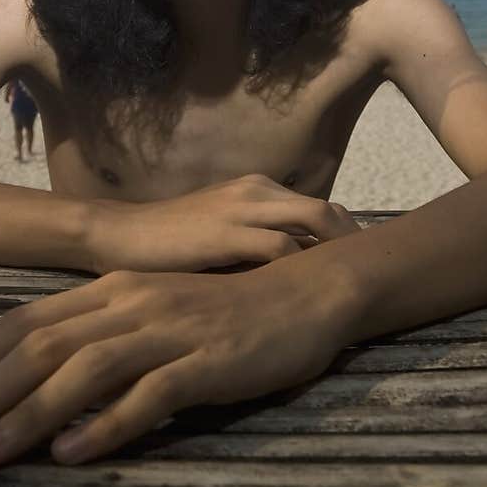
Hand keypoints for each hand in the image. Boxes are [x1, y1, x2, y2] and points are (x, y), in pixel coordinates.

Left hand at [0, 249, 360, 472]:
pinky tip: (69, 454)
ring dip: (24, 417)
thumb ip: (98, 340)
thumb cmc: (222, 311)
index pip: (23, 325)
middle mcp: (129, 303)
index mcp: (109, 291)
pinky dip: (104, 425)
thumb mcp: (150, 313)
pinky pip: (147, 395)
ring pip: (81, 372)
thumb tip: (35, 388)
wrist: (305, 295)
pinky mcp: (205, 361)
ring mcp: (167, 330)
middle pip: (39, 349)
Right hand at [85, 174, 361, 273]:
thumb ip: (255, 248)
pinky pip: (282, 248)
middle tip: (370, 282)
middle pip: (328, 211)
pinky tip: (311, 297)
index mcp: (257, 189)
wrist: (116, 236)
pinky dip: (303, 269)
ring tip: (352, 290)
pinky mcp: (227, 233)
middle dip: (353, 245)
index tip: (362, 270)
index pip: (319, 208)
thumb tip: (295, 278)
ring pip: (314, 221)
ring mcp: (242, 208)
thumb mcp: (220, 237)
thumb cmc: (166, 245)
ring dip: (337, 254)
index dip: (345, 238)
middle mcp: (257, 190)